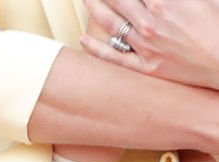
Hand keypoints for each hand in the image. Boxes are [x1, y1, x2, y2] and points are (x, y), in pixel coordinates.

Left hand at [82, 0, 218, 89]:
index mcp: (166, 2)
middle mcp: (150, 23)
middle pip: (117, 0)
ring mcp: (145, 45)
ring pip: (111, 24)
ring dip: (94, 8)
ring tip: (85, 0)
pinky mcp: (145, 66)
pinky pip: (113, 56)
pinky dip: (95, 47)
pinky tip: (83, 38)